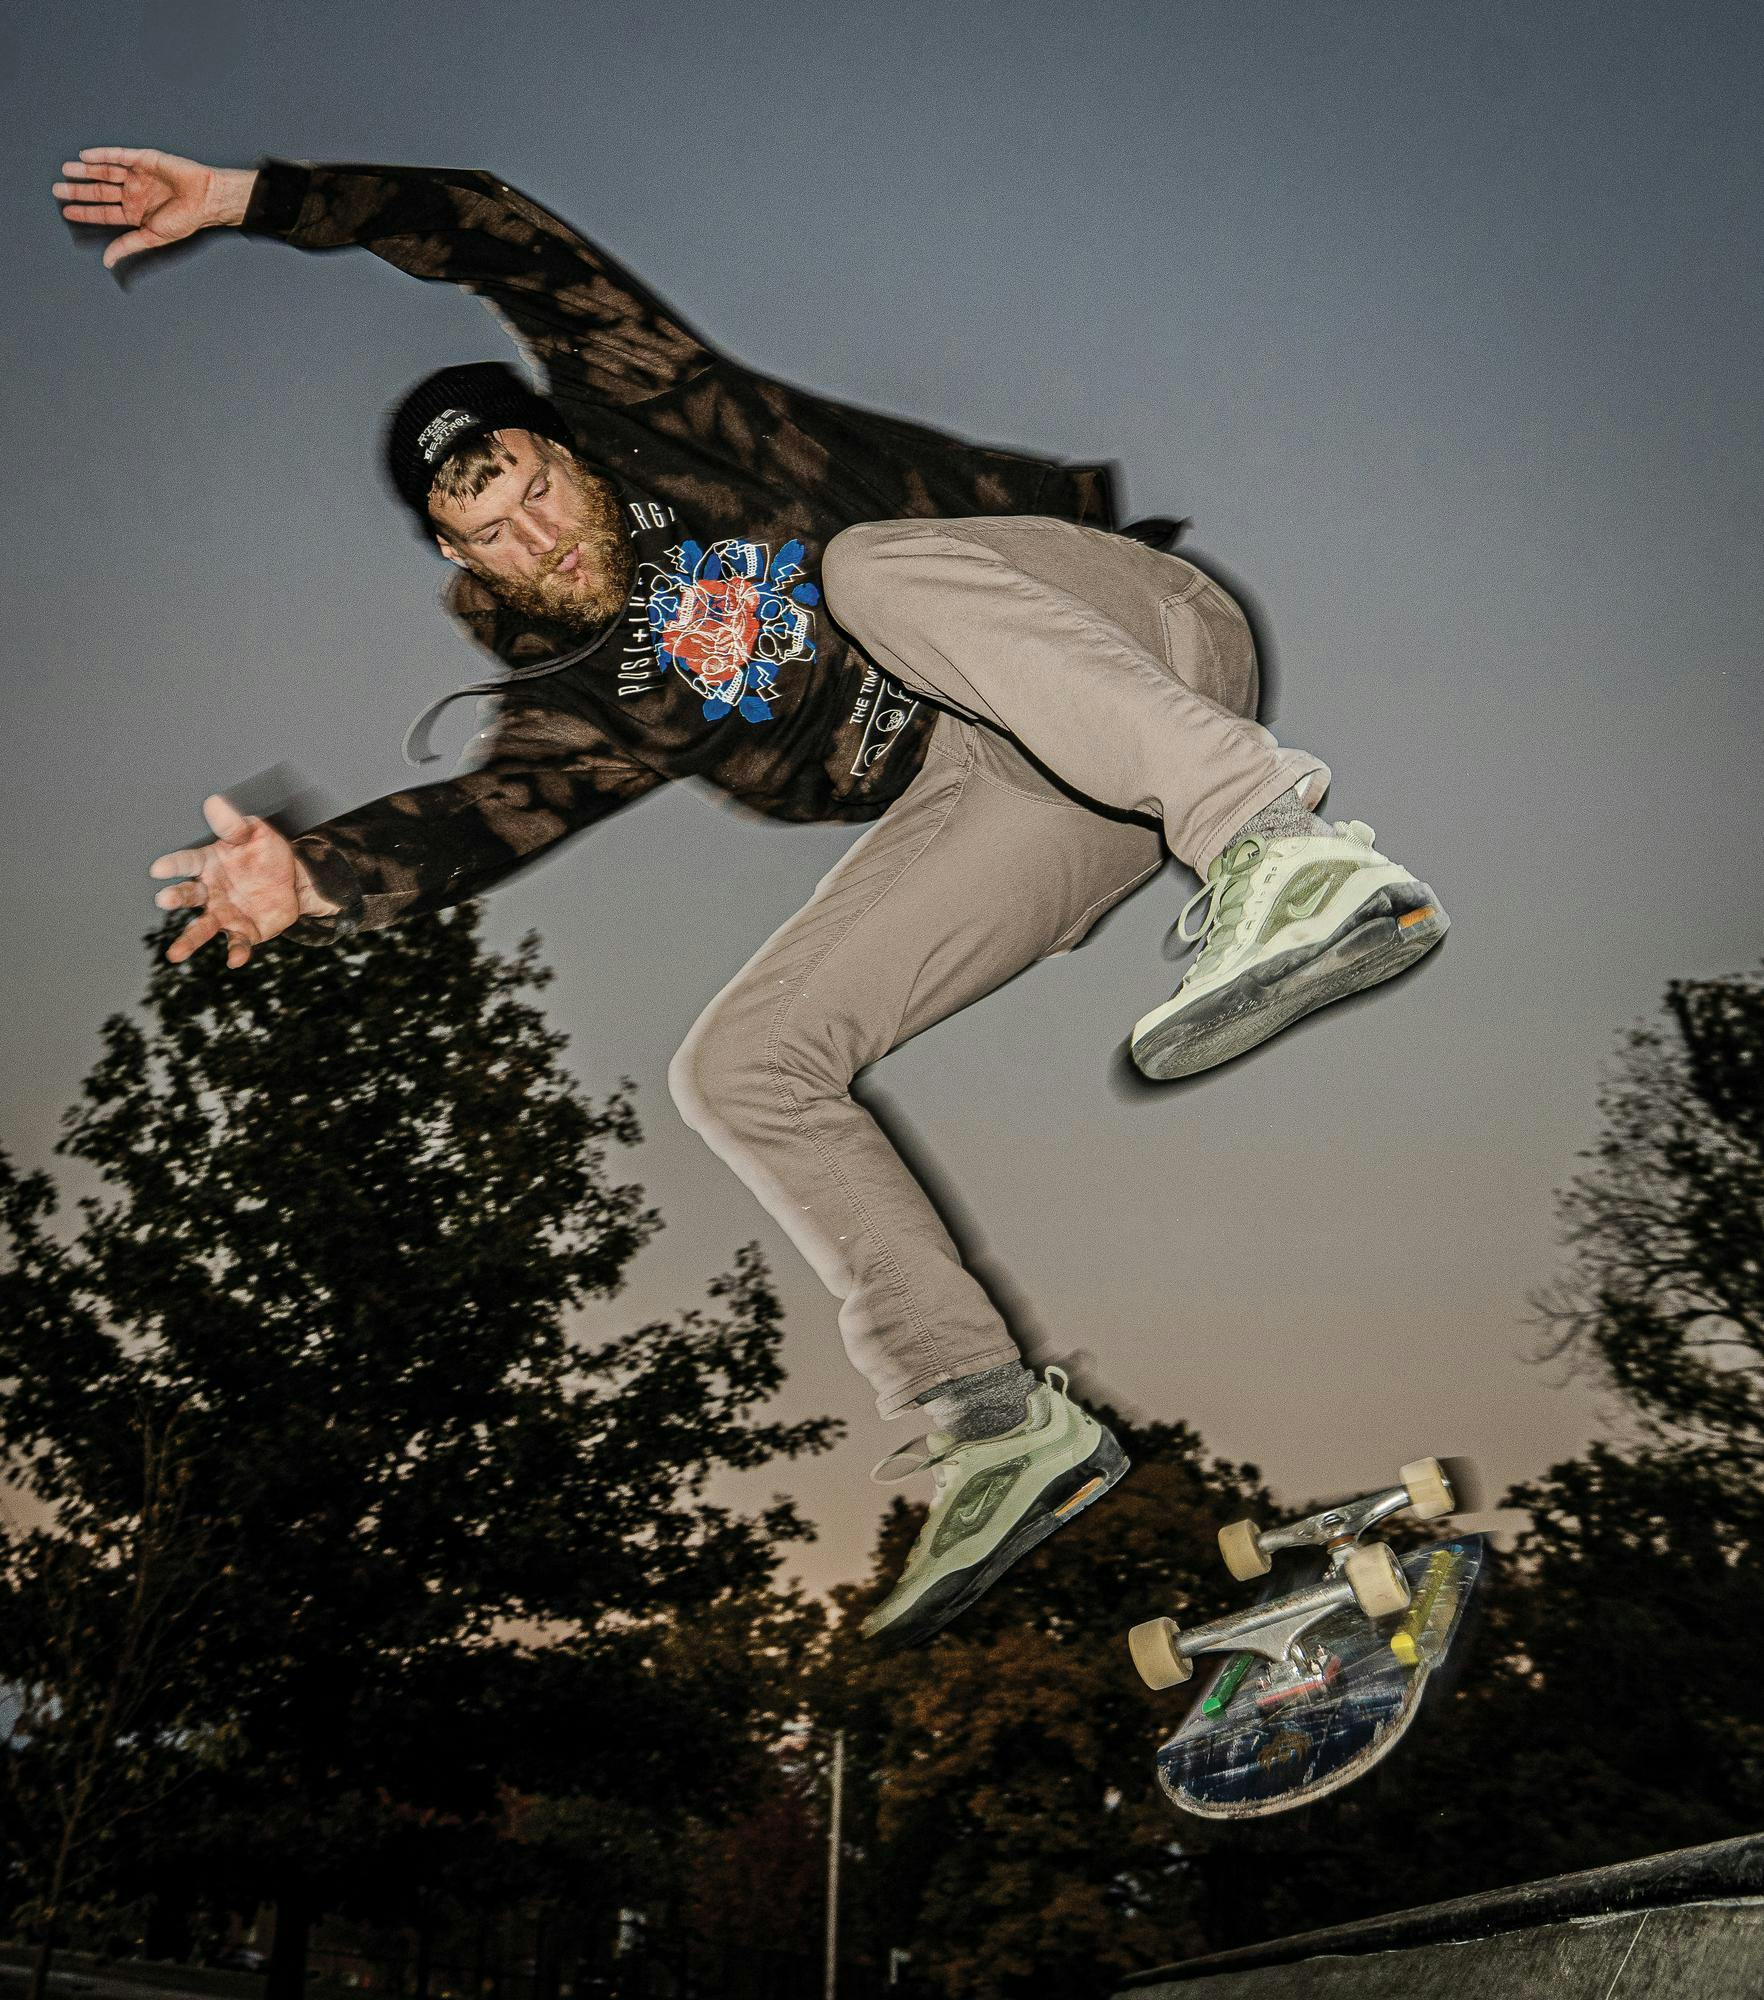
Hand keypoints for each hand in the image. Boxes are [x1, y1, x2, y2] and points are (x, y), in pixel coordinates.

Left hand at [52, 147, 256, 269]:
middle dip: (78, 190)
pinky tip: (85, 156)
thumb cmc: (185, 220)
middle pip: (100, 191)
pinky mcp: (142, 159)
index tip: (66, 210)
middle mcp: (133, 193)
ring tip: (66, 170)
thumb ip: (127, 245)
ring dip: (85, 171)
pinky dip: (101, 155)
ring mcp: (137, 175)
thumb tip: (107, 261)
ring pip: (104, 171)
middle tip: (57, 188)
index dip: (85, 211)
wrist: (205, 199)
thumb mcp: (152, 237)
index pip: (104, 212)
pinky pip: (118, 155)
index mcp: (136, 213)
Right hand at [150, 795, 337, 968]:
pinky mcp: (245, 932)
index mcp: (209, 864)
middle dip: (176, 898)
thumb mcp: (255, 834)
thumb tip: (214, 803)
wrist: (295, 879)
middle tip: (163, 900)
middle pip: (189, 896)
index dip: (173, 865)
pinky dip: (236, 951)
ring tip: (175, 954)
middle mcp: (211, 891)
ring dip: (189, 941)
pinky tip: (235, 959)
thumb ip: (234, 825)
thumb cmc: (266, 853)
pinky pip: (238, 943)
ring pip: (203, 928)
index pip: (187, 862)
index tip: (158, 869)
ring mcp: (225, 913)